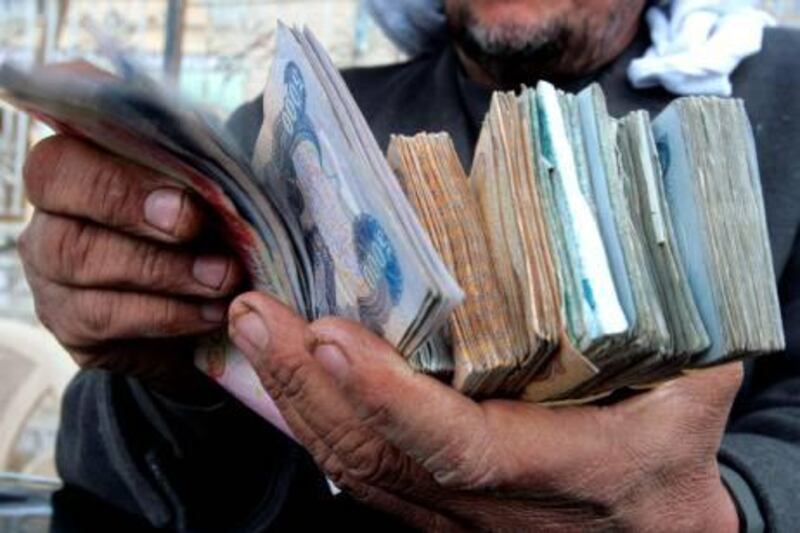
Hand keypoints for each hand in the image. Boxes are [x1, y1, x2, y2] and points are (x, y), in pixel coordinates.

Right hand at [18, 135, 243, 393]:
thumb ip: (215, 178)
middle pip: (57, 177)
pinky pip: (100, 313)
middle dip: (128, 197)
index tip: (172, 156)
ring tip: (222, 277)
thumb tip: (232, 165)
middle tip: (190, 221)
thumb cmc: (217, 246)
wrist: (208, 334)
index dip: (103, 118)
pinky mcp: (66, 320)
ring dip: (160, 267)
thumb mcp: (224, 206)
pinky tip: (211, 312)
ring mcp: (52, 262)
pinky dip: (164, 312)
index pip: (72, 111)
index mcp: (96, 153)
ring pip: (77, 252)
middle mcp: (58, 201)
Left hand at [229, 291, 741, 531]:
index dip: (392, 398)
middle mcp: (487, 503)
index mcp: (559, 467)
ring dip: (293, 397)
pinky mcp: (430, 508)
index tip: (333, 337)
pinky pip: (357, 472)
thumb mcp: (692, 392)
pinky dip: (310, 422)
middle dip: (307, 383)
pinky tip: (277, 376)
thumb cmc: (671, 459)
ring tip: (253, 329)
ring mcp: (449, 513)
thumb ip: (673, 326)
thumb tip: (631, 246)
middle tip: (258, 312)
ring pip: (354, 467)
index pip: (459, 446)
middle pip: (377, 455)